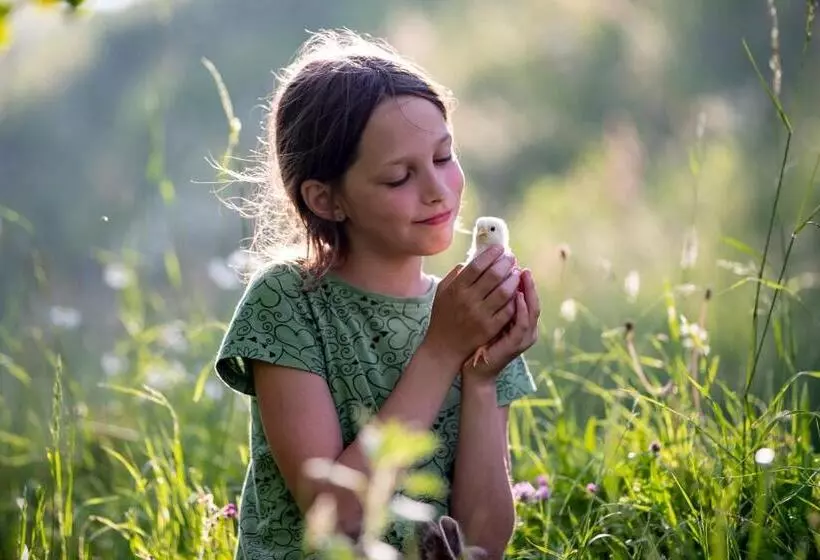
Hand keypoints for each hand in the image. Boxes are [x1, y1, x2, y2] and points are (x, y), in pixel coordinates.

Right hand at [423, 245, 519, 369]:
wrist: (443, 348)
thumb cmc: (442, 318)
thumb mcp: (441, 293)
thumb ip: (454, 276)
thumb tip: (469, 261)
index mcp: (456, 289)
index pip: (477, 265)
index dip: (491, 254)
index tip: (500, 248)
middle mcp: (468, 300)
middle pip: (493, 275)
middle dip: (506, 263)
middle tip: (512, 258)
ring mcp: (481, 315)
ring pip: (504, 291)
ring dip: (513, 279)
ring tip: (516, 273)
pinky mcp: (490, 328)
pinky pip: (508, 309)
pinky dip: (515, 299)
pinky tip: (517, 292)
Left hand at [461, 268, 539, 383]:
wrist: (474, 370)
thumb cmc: (478, 342)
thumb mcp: (487, 317)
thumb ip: (491, 301)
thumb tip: (485, 275)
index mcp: (518, 320)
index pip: (524, 296)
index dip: (522, 280)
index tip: (514, 263)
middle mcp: (525, 328)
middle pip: (532, 300)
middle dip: (528, 282)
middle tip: (521, 265)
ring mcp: (523, 337)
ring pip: (532, 310)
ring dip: (529, 292)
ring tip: (522, 275)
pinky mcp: (516, 344)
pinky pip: (522, 324)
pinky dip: (521, 309)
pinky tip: (517, 296)